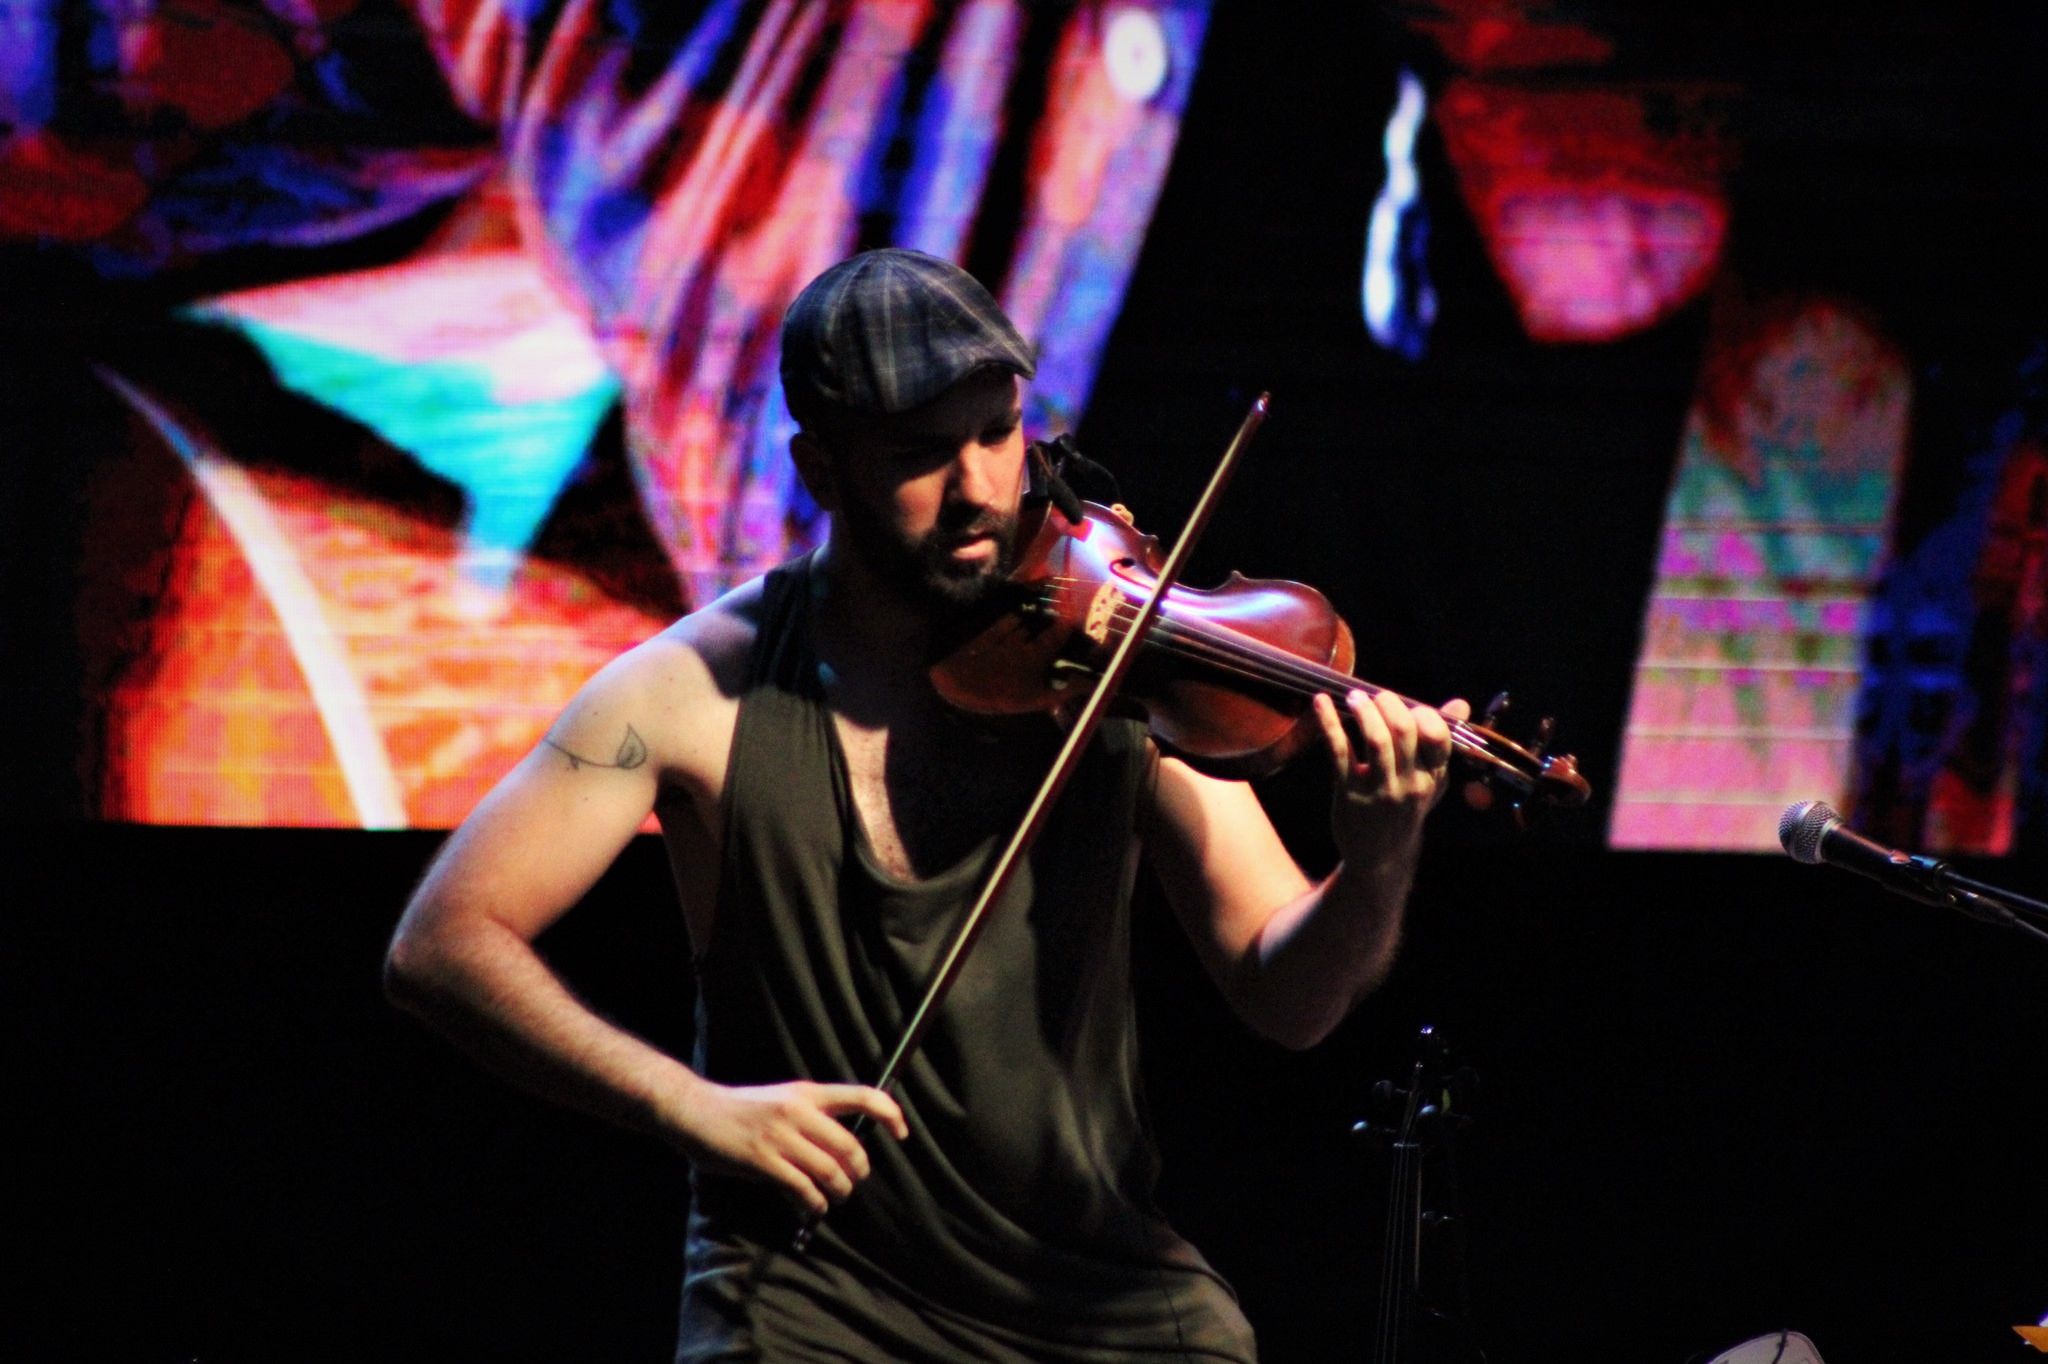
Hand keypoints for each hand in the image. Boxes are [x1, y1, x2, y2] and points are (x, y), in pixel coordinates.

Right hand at [665, 1079, 908, 1214]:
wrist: (695, 1111)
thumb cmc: (740, 1110)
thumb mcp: (781, 1099)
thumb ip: (810, 1117)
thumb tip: (843, 1147)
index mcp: (807, 1093)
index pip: (862, 1095)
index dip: (890, 1113)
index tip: (902, 1133)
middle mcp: (798, 1111)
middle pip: (850, 1146)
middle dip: (859, 1170)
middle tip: (854, 1180)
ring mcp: (780, 1136)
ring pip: (830, 1171)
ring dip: (839, 1190)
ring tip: (835, 1197)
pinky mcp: (763, 1161)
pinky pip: (802, 1188)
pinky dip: (814, 1202)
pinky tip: (812, 1205)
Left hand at [1312, 690, 1469, 864]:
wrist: (1379, 856)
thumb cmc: (1404, 808)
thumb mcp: (1430, 780)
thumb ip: (1440, 741)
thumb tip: (1460, 703)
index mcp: (1434, 777)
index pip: (1438, 736)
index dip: (1422, 712)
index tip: (1406, 706)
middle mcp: (1411, 784)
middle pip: (1404, 730)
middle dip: (1388, 703)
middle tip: (1374, 696)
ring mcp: (1380, 790)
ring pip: (1376, 740)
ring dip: (1363, 710)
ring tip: (1353, 697)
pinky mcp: (1350, 793)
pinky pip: (1340, 750)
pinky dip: (1329, 722)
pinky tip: (1319, 702)